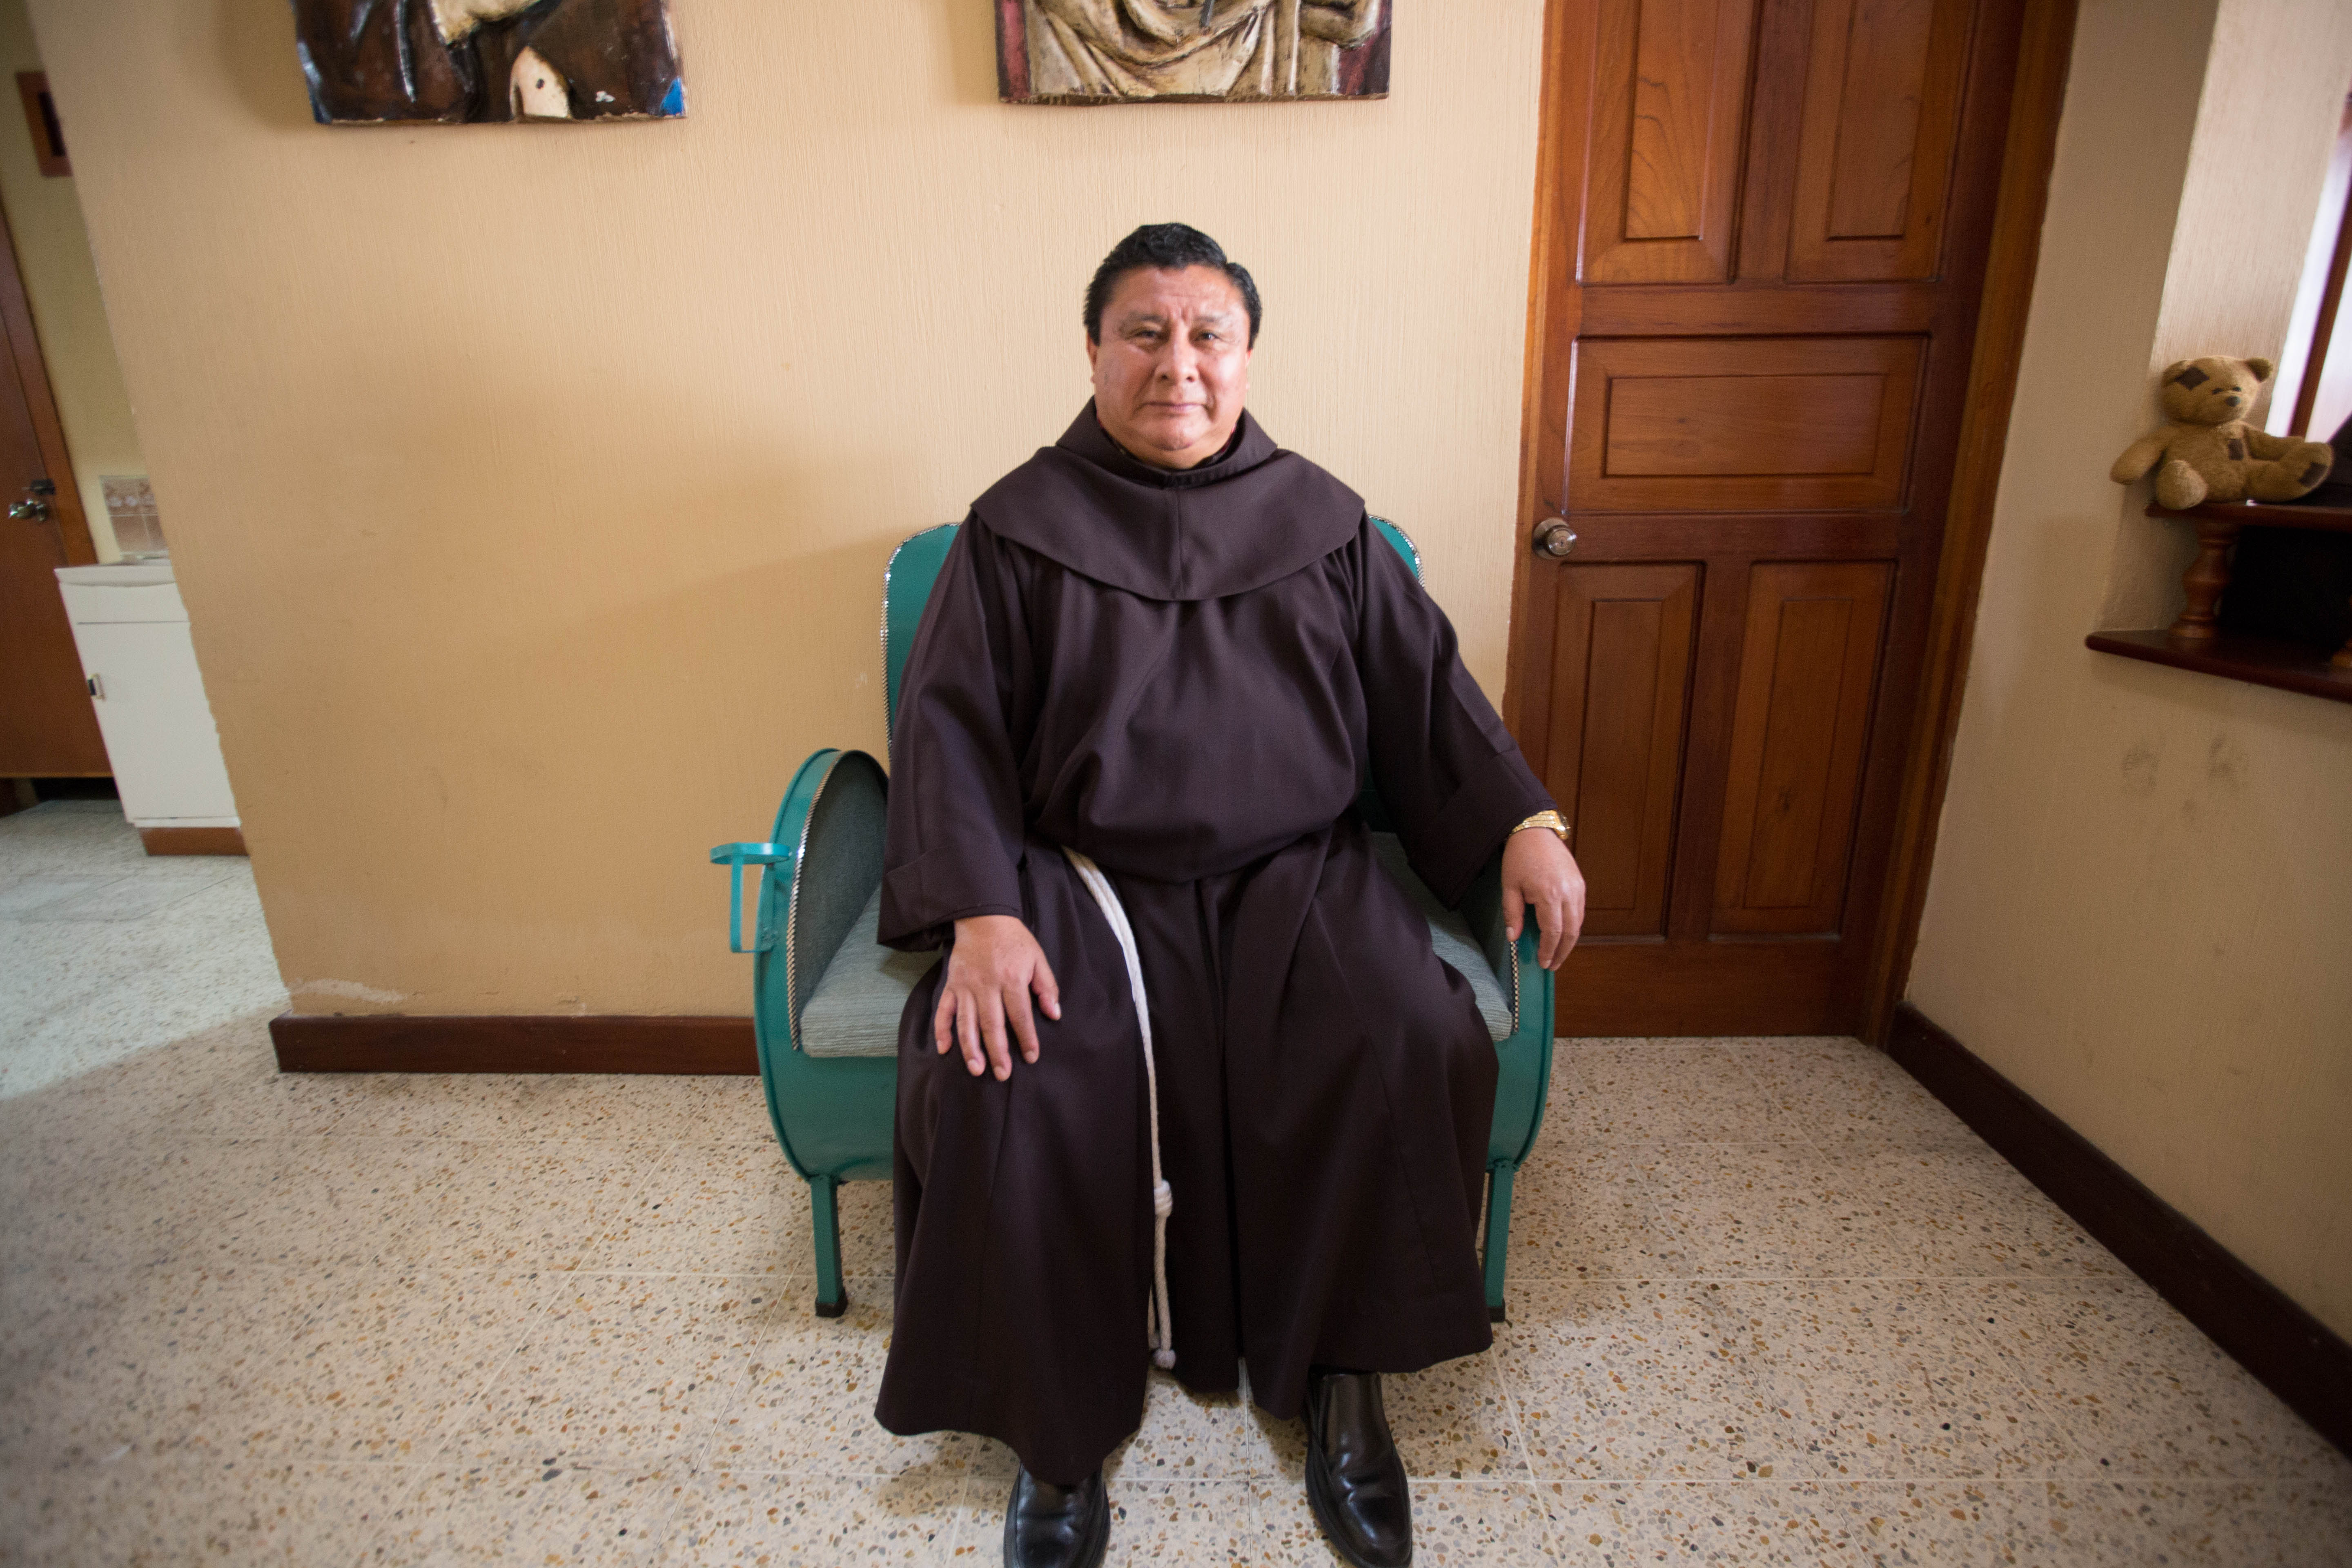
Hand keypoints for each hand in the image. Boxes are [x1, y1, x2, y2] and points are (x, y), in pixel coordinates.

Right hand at [936, 915, 1061, 1079]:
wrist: (983, 917)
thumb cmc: (1014, 940)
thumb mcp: (1038, 958)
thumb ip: (1047, 987)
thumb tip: (1054, 1014)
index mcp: (1011, 979)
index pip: (1020, 1015)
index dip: (1027, 1038)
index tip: (1031, 1057)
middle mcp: (987, 985)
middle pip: (992, 1025)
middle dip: (998, 1052)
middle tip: (1003, 1074)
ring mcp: (966, 986)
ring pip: (966, 1022)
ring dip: (970, 1048)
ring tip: (976, 1069)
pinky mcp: (951, 984)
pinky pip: (944, 1010)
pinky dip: (941, 1030)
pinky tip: (944, 1048)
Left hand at [1501, 828, 1585, 971]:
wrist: (1535, 831)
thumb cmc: (1519, 857)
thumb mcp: (1509, 886)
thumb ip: (1512, 914)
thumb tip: (1513, 938)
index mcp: (1549, 894)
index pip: (1552, 932)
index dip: (1548, 950)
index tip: (1543, 963)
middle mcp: (1568, 893)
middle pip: (1570, 931)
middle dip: (1562, 951)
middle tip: (1553, 965)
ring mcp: (1577, 888)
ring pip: (1578, 922)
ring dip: (1570, 940)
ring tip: (1558, 953)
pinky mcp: (1580, 883)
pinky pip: (1580, 911)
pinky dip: (1573, 925)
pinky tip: (1563, 932)